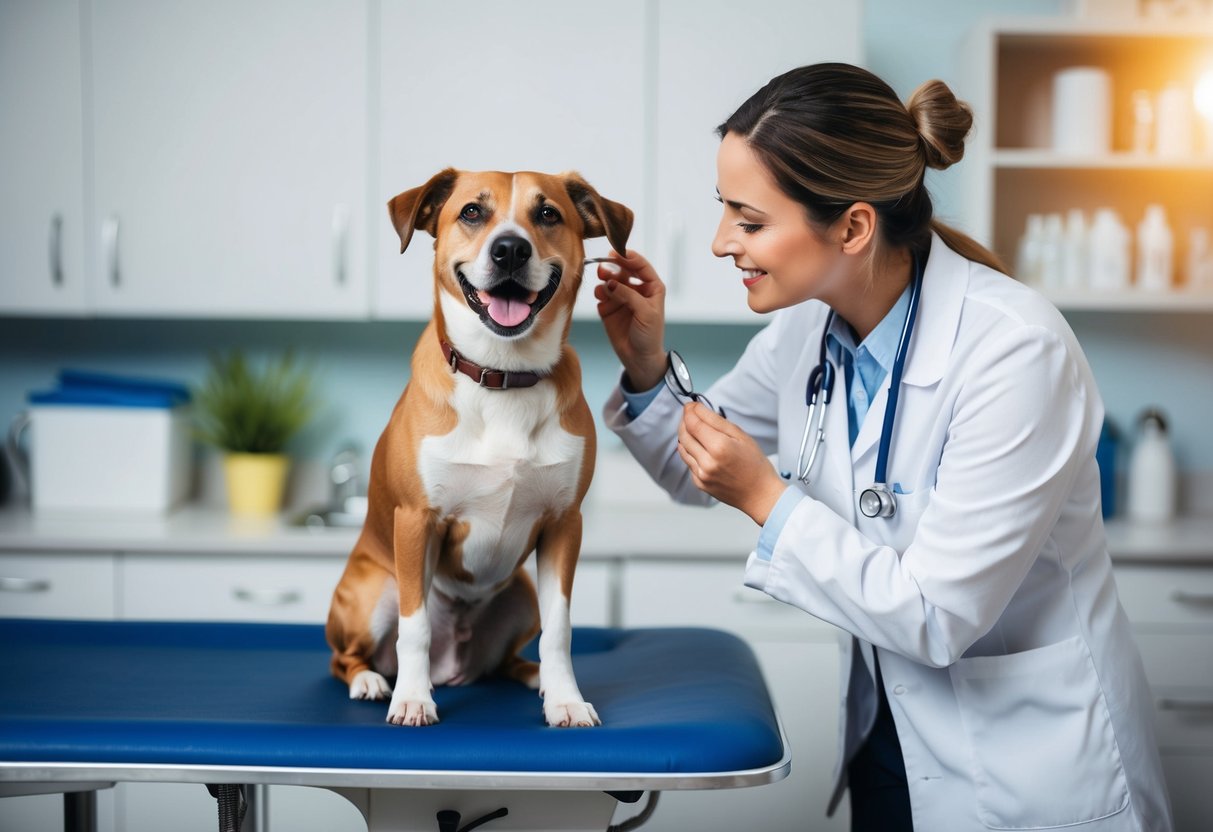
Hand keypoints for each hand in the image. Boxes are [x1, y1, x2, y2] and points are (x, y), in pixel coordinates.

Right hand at [592, 249, 666, 390]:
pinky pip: (602, 294)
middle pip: (623, 270)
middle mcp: (636, 289)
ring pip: (610, 281)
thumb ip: (628, 295)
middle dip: (613, 267)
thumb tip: (610, 281)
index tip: (616, 253)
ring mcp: (621, 298)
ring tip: (602, 285)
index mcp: (652, 287)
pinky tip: (601, 297)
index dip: (629, 258)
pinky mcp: (609, 308)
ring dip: (605, 279)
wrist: (639, 357)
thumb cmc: (650, 335)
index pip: (640, 266)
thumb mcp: (645, 313)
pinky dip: (600, 293)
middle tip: (604, 267)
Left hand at [677, 403, 786, 525]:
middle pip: (684, 434)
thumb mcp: (741, 436)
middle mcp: (707, 462)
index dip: (689, 411)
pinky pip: (688, 461)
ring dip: (685, 434)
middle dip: (685, 420)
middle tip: (691, 414)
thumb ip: (717, 421)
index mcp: (719, 447)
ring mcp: (701, 475)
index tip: (691, 405)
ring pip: (683, 448)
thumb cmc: (755, 465)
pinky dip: (689, 450)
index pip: (694, 423)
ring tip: (694, 428)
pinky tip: (698, 446)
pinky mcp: (699, 483)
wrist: (760, 495)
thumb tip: (698, 410)